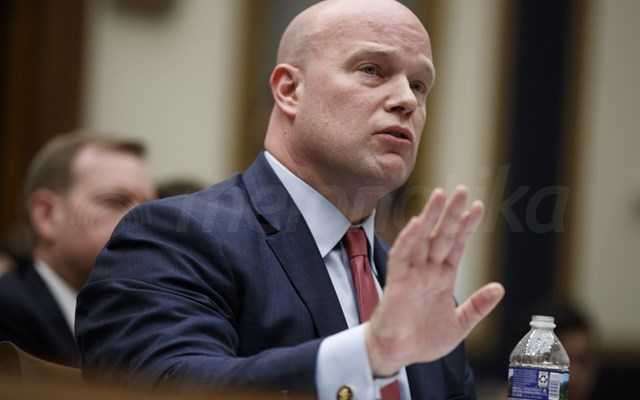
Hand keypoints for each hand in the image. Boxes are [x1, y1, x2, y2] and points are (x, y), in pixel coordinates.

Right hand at [365, 186, 504, 375]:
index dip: (467, 227)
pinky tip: (418, 222)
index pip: (457, 246)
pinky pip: (402, 255)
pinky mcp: (397, 282)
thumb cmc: (422, 339)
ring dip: (431, 217)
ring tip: (441, 195)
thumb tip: (499, 288)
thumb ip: (477, 306)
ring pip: (422, 239)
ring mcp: (412, 274)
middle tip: (462, 190)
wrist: (397, 354)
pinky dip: (409, 238)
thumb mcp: (459, 324)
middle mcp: (427, 271)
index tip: (478, 207)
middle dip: (452, 213)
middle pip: (442, 235)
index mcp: (442, 278)